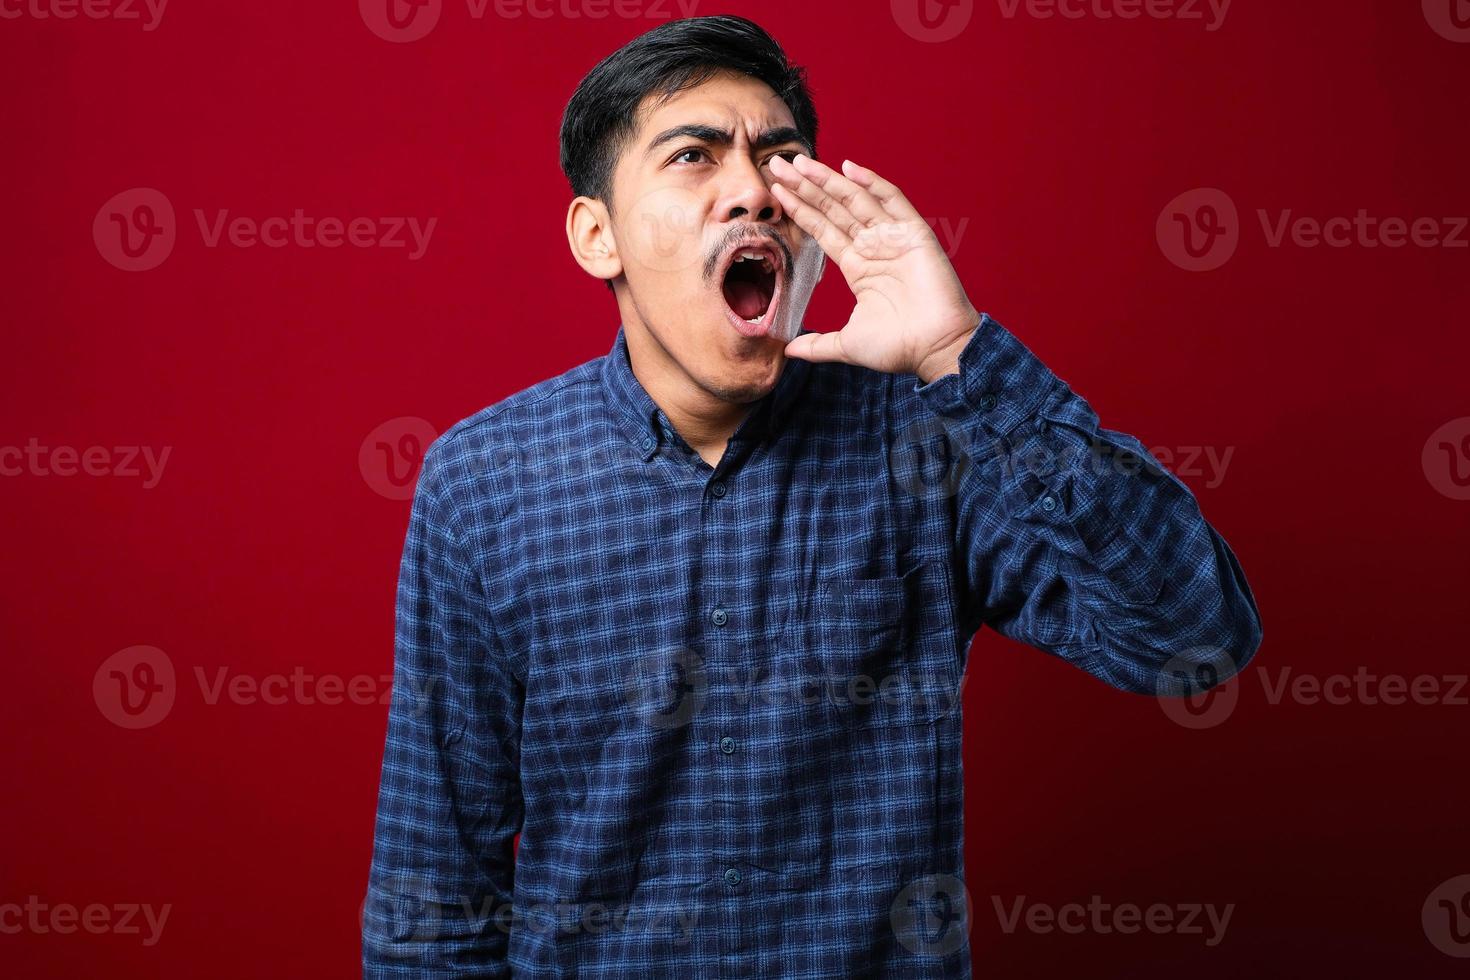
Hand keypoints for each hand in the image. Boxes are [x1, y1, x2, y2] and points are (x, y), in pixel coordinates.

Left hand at [768, 154, 979, 382]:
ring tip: (800, 162)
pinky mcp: (914, 234)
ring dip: (827, 180)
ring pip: (855, 200)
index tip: (776, 191)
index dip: (800, 209)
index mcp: (858, 267)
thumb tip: (787, 350)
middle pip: (832, 208)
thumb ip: (817, 345)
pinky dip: (872, 183)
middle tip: (778, 163)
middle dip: (805, 186)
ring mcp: (893, 238)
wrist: (936, 350)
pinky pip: (892, 201)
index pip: (822, 229)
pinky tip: (848, 168)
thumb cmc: (898, 347)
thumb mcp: (846, 344)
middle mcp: (873, 247)